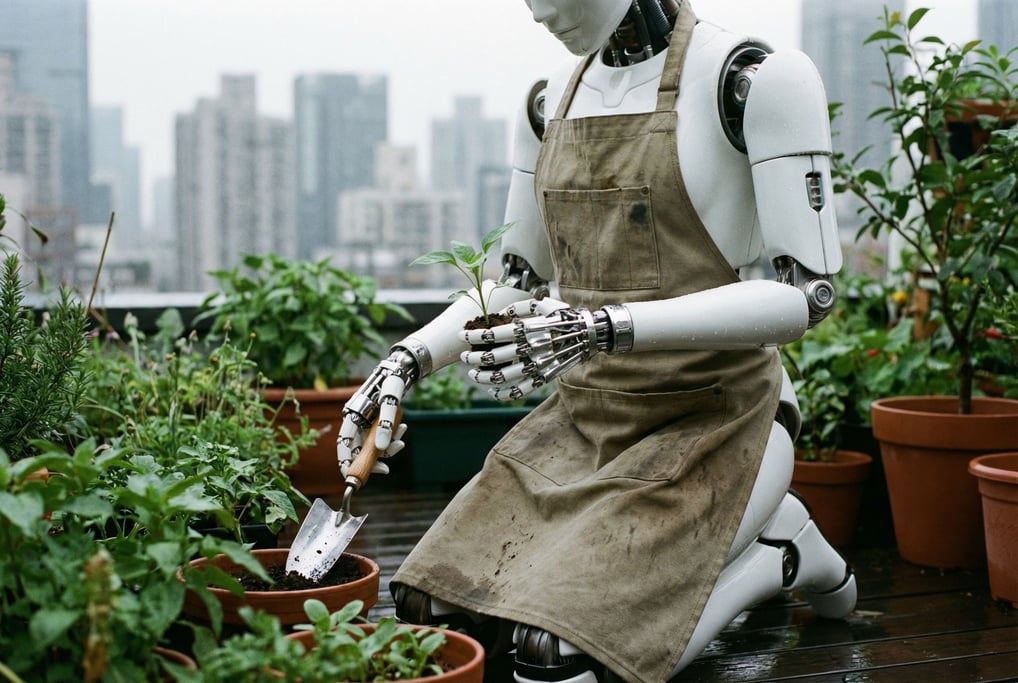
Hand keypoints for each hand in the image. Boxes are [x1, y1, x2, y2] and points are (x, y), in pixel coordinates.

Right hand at [337, 350, 415, 472]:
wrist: (400, 369)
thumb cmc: (392, 382)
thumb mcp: (390, 403)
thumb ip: (386, 425)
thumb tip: (381, 448)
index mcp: (352, 416)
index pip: (343, 445)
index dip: (346, 462)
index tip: (354, 477)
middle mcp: (356, 421)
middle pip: (357, 448)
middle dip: (372, 459)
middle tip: (385, 470)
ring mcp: (365, 422)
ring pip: (371, 445)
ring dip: (386, 448)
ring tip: (401, 442)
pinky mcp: (375, 422)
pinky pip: (381, 437)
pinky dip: (391, 438)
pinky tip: (402, 430)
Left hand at [459, 297, 609, 400]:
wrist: (589, 335)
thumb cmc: (564, 317)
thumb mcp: (544, 304)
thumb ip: (522, 306)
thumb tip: (503, 312)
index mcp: (528, 330)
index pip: (493, 334)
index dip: (474, 335)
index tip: (462, 334)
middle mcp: (530, 349)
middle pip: (493, 357)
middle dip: (472, 357)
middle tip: (463, 355)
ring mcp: (537, 367)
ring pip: (501, 377)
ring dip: (482, 377)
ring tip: (472, 373)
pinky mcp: (543, 379)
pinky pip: (518, 391)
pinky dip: (502, 394)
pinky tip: (491, 389)